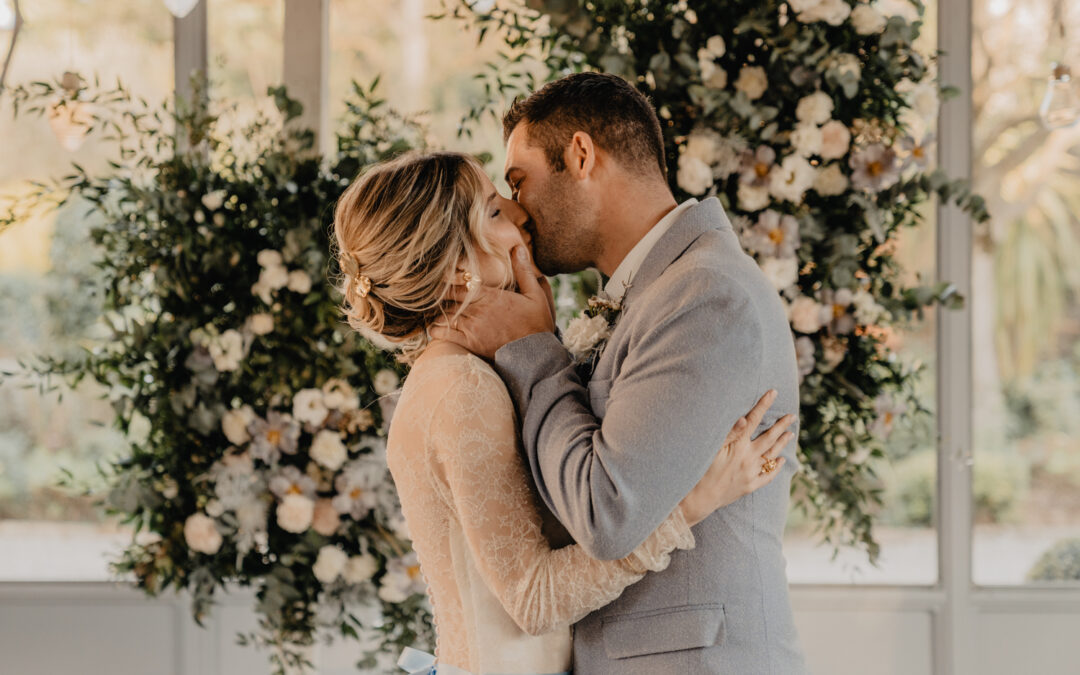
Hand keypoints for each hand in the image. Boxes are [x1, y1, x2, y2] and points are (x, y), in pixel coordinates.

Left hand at [430, 246, 555, 358]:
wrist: (535, 355)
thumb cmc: (536, 324)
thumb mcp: (535, 294)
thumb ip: (523, 271)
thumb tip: (519, 248)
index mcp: (490, 296)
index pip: (460, 283)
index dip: (449, 281)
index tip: (444, 280)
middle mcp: (477, 310)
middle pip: (449, 298)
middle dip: (442, 297)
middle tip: (435, 295)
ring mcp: (471, 327)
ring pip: (443, 314)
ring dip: (439, 312)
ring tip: (437, 310)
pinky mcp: (469, 343)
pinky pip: (443, 334)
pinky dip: (436, 329)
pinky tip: (436, 327)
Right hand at [679, 390, 795, 526]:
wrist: (698, 499)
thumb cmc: (699, 471)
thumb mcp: (710, 449)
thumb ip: (728, 433)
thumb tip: (743, 418)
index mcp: (738, 446)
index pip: (753, 420)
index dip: (763, 405)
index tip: (773, 393)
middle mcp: (748, 458)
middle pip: (769, 438)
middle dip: (781, 425)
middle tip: (791, 415)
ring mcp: (751, 473)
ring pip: (771, 455)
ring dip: (782, 443)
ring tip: (790, 433)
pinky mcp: (750, 486)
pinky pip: (768, 476)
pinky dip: (776, 467)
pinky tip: (781, 460)